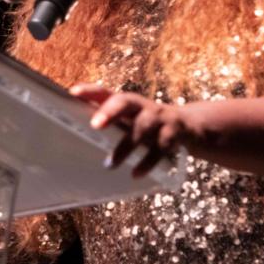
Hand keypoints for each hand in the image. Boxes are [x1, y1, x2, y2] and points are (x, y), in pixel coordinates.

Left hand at [69, 82, 195, 177]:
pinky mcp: (173, 134)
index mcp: (128, 102)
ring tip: (110, 164)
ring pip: (143, 127)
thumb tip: (74, 137)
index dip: (90, 91)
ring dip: (126, 146)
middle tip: (95, 125)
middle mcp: (142, 106)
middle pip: (126, 101)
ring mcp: (160, 118)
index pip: (105, 92)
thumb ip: (108, 124)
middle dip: (111, 111)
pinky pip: (160, 148)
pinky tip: (135, 173)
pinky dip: (147, 161)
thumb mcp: (130, 120)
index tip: (73, 93)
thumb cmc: (148, 124)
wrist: (189, 126)